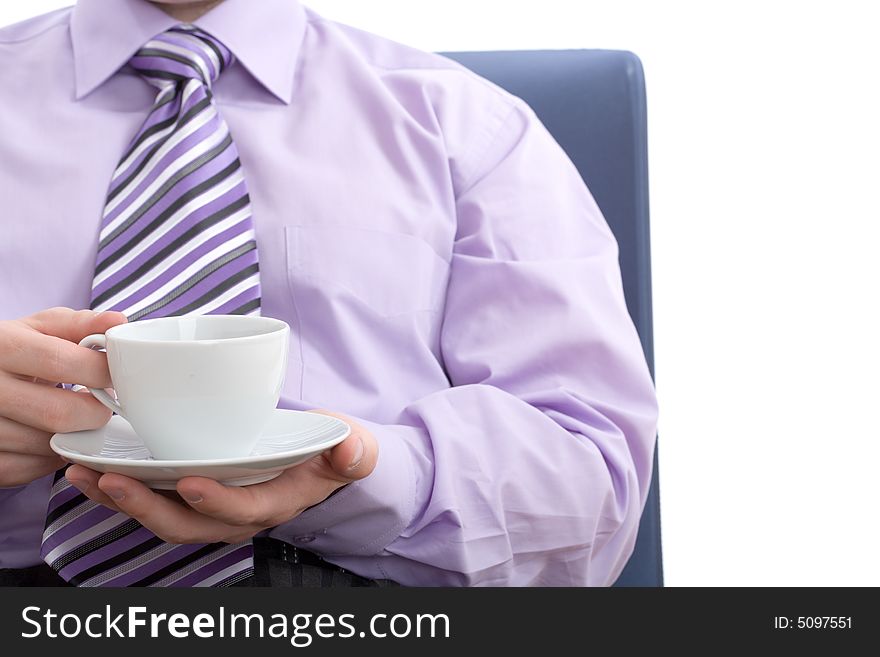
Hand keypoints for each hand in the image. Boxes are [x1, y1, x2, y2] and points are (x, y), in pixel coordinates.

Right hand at [0, 307, 127, 486]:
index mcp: (2, 346)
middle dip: (94, 411)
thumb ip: (79, 324)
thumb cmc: (13, 350)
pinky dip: (50, 458)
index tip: (117, 375)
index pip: (61, 361)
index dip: (100, 371)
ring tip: (75, 417)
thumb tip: (117, 322)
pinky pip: (29, 469)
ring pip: (46, 445)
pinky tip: (52, 436)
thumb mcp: (38, 328)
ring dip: (74, 437)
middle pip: (58, 413)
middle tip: (101, 404)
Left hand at [64, 411, 377, 543]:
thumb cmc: (331, 454)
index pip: (244, 510)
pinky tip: (89, 469)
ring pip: (162, 517)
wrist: (318, 464)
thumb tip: (350, 447)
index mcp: (276, 502)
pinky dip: (118, 490)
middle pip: (188, 524)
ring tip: (84, 474)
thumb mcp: (353, 449)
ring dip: (121, 501)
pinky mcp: (192, 496)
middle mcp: (238, 514)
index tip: (188, 481)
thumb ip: (354, 450)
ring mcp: (212, 509)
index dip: (216, 501)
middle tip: (112, 480)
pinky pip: (153, 501)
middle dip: (146, 507)